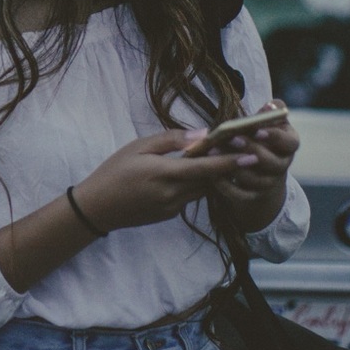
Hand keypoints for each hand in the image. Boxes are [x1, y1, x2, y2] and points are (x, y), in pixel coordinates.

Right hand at [73, 128, 252, 233]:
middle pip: (210, 181)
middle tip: (241, 150)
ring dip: (212, 177)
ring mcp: (172, 208)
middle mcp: (174, 195)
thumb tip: (200, 134)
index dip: (230, 162)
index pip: (206, 168)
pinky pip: (190, 197)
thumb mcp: (138, 147)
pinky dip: (196, 185)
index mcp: (166, 174)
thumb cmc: (114, 171)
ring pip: (202, 190)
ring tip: (221, 159)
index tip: (251, 155)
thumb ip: (171, 140)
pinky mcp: (169, 215)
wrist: (98, 207)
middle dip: (226, 167)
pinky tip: (192, 173)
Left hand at [211, 101, 298, 227]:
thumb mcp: (267, 122)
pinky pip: (240, 195)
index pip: (290, 143)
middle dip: (251, 149)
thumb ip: (270, 112)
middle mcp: (282, 167)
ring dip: (235, 166)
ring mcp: (269, 184)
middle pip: (273, 163)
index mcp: (288, 146)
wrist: (257, 168)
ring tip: (215, 151)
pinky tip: (212, 173)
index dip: (275, 137)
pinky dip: (226, 185)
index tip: (256, 129)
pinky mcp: (252, 196)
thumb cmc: (259, 136)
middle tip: (231, 138)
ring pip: (256, 180)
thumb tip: (271, 105)